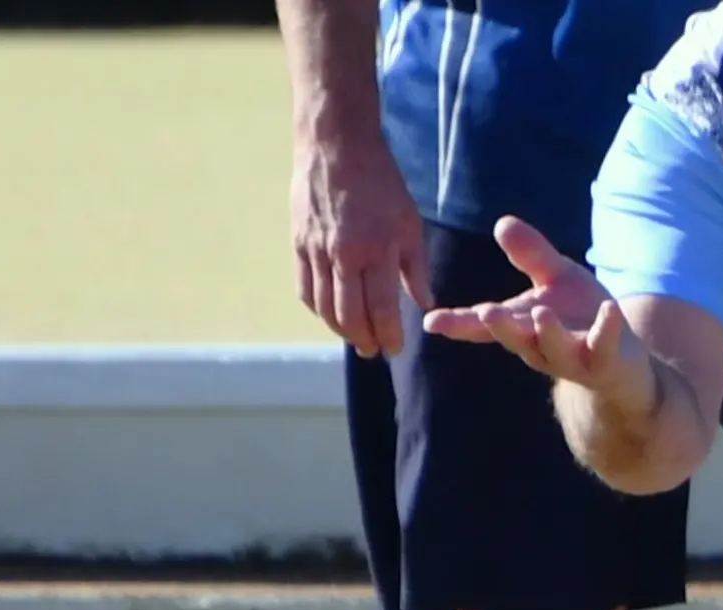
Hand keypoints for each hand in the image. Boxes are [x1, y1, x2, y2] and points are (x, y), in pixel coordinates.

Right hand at [290, 134, 432, 357]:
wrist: (335, 145)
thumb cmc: (381, 183)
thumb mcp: (410, 222)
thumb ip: (416, 267)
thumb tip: (425, 304)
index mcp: (376, 249)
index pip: (380, 308)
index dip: (388, 334)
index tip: (396, 349)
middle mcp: (343, 255)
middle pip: (349, 315)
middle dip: (364, 340)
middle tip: (376, 351)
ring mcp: (316, 251)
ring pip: (323, 308)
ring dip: (340, 331)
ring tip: (356, 339)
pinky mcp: (298, 244)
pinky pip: (304, 289)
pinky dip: (318, 309)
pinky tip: (331, 315)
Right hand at [423, 216, 652, 400]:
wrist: (623, 362)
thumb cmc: (580, 317)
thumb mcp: (555, 279)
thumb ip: (530, 255)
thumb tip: (502, 222)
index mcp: (521, 326)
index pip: (483, 325)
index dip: (458, 323)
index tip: (430, 321)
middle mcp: (539, 346)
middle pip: (515, 338)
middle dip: (500, 326)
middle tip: (484, 312)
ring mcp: (571, 357)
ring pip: (554, 348)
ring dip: (546, 332)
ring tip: (540, 314)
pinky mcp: (604, 360)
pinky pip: (604, 345)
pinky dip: (606, 328)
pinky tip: (609, 309)